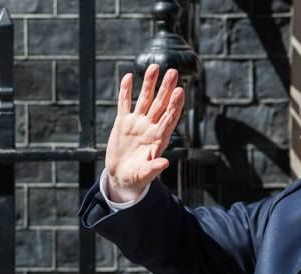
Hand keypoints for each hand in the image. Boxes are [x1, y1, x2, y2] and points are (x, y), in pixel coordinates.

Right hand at [105, 64, 184, 201]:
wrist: (121, 177)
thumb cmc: (135, 179)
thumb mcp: (143, 176)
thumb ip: (153, 169)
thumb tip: (166, 163)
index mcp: (157, 140)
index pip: (169, 119)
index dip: (174, 105)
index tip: (180, 91)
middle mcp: (150, 128)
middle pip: (160, 105)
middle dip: (166, 88)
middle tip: (173, 72)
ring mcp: (137, 124)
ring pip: (145, 100)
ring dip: (150, 84)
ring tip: (155, 66)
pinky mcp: (123, 123)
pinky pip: (125, 104)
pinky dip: (126, 91)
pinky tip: (128, 76)